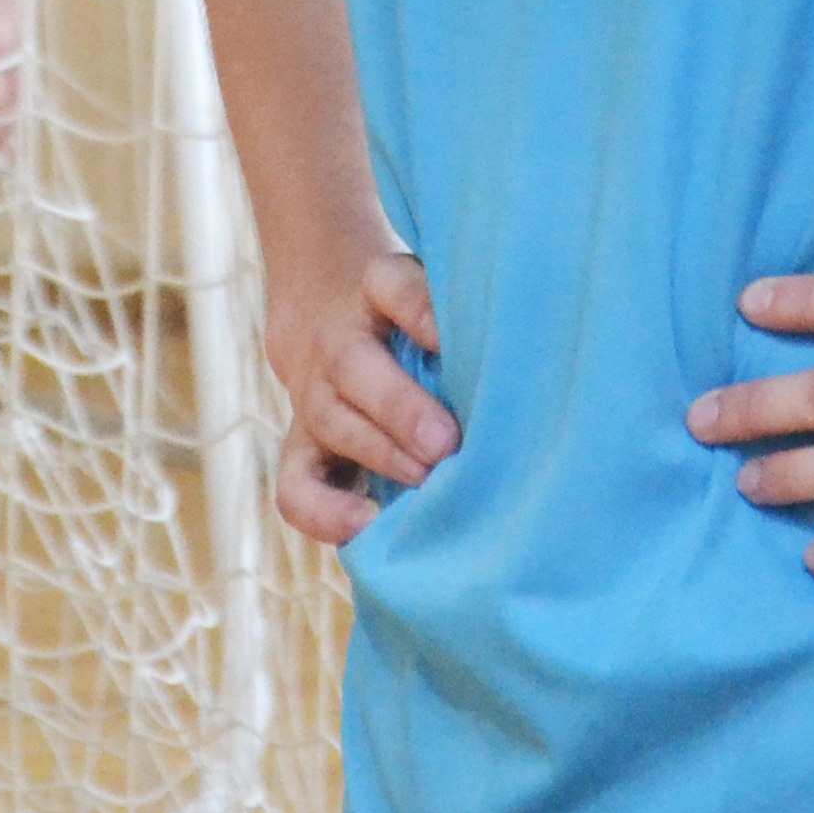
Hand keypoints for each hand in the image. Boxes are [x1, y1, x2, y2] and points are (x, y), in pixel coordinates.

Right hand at [267, 251, 453, 546]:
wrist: (328, 321)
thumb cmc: (410, 319)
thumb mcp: (430, 295)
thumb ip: (462, 316)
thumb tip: (517, 357)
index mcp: (376, 290)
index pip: (391, 285)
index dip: (418, 309)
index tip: (448, 338)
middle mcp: (338, 343)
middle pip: (355, 366)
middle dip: (400, 408)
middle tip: (445, 442)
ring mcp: (314, 399)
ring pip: (334, 423)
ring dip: (381, 455)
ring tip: (424, 480)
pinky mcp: (301, 450)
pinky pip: (296, 486)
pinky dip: (324, 513)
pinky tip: (365, 527)